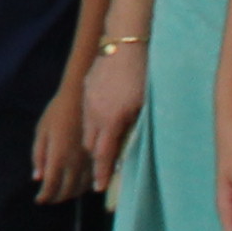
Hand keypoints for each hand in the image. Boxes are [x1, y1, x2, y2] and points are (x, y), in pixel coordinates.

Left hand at [31, 86, 92, 204]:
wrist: (82, 98)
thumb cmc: (57, 113)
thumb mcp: (41, 131)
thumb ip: (38, 156)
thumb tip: (37, 178)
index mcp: (58, 157)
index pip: (51, 186)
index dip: (45, 196)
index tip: (39, 200)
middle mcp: (75, 163)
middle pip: (67, 191)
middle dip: (56, 198)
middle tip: (49, 198)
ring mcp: (89, 161)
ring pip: (81, 188)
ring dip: (70, 195)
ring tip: (61, 194)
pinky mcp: (100, 157)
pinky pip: (93, 180)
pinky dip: (84, 187)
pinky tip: (77, 185)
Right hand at [78, 41, 146, 183]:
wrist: (126, 42)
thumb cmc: (141, 74)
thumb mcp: (144, 106)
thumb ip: (135, 130)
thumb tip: (131, 149)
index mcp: (110, 120)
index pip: (103, 154)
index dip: (102, 172)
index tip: (99, 188)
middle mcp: (94, 112)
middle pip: (90, 144)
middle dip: (96, 158)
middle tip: (103, 170)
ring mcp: (88, 99)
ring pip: (87, 128)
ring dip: (94, 140)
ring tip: (103, 147)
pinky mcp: (87, 87)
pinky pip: (87, 112)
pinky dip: (93, 123)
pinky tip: (103, 121)